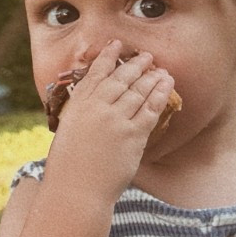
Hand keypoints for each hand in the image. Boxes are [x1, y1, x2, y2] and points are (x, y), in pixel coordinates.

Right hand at [45, 41, 176, 203]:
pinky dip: (160, 94)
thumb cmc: (67, 169)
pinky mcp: (133, 135)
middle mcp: (97, 108)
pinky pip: (151, 109)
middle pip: (121, 78)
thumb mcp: (68, 133)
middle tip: (146, 56)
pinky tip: (167, 85)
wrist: (76, 191)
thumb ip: (82, 116)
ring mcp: (116, 120)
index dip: (107, 57)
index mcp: (78, 106)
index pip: (95, 73)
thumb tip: (94, 107)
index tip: (116, 45)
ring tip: (161, 69)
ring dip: (151, 77)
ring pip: (138, 91)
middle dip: (135, 64)